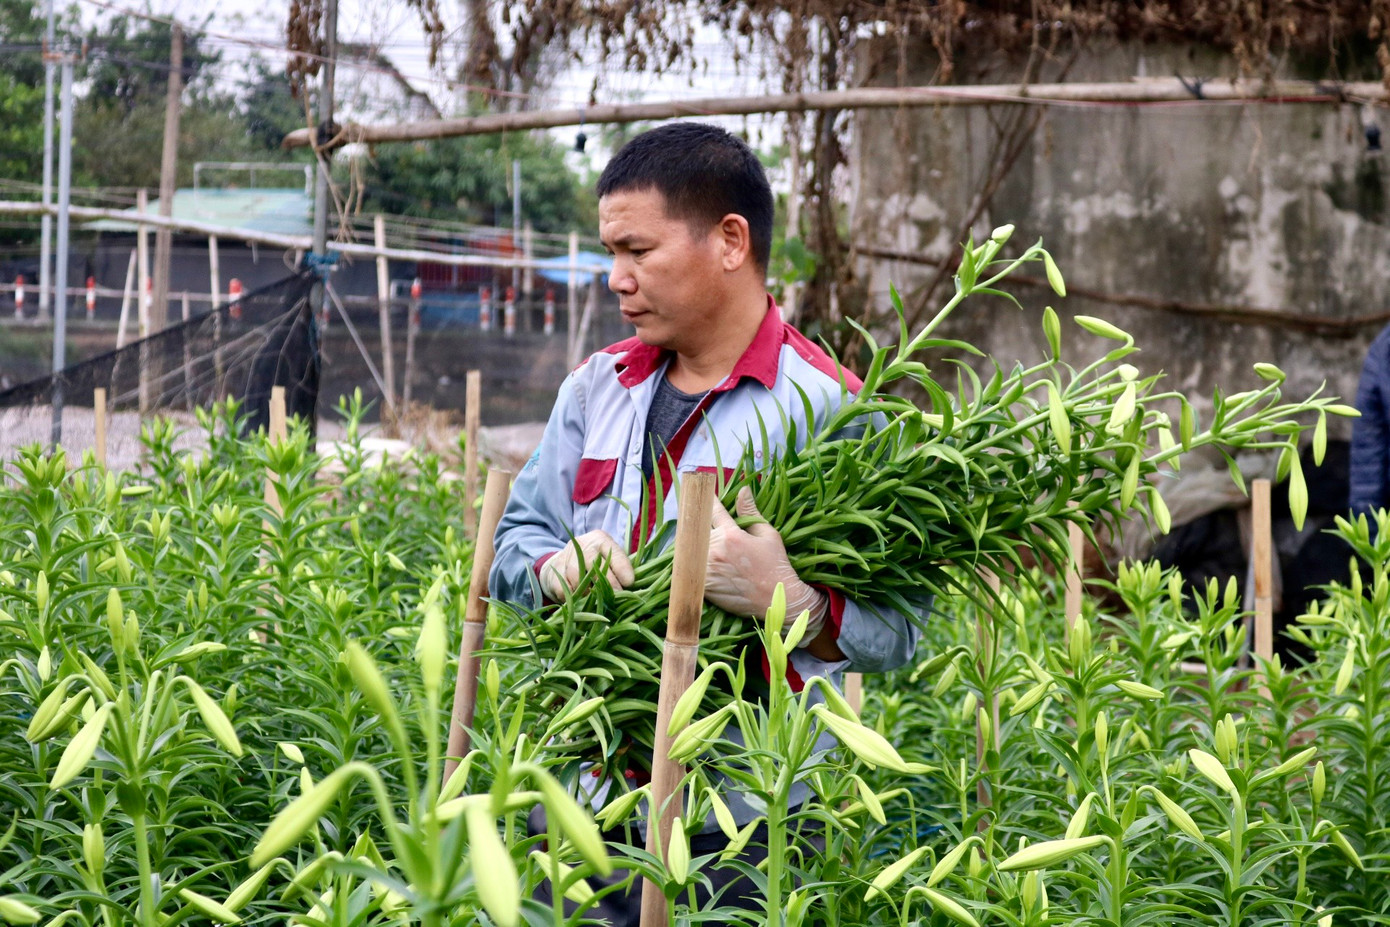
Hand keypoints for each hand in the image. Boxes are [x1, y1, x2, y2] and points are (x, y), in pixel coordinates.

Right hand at [539, 530, 634, 602]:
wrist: (560, 563)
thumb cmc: (593, 563)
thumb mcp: (608, 559)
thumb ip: (620, 569)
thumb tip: (634, 587)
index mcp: (601, 539)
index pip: (613, 552)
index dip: (622, 567)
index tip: (629, 582)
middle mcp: (583, 544)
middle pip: (594, 563)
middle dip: (607, 581)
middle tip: (616, 596)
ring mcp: (566, 556)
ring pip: (577, 575)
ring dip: (588, 591)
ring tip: (597, 601)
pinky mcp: (554, 570)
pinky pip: (564, 587)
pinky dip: (573, 596)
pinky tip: (579, 600)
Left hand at [705, 486, 827, 645]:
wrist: (777, 599)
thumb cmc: (776, 565)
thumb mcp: (768, 534)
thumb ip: (750, 512)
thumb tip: (743, 490)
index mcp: (732, 535)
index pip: (713, 511)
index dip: (706, 500)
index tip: (700, 492)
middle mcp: (716, 551)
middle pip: (696, 530)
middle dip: (696, 525)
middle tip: (696, 523)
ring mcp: (709, 570)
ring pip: (691, 551)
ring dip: (693, 547)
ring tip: (699, 547)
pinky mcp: (705, 587)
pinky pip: (691, 571)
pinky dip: (693, 566)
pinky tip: (698, 565)